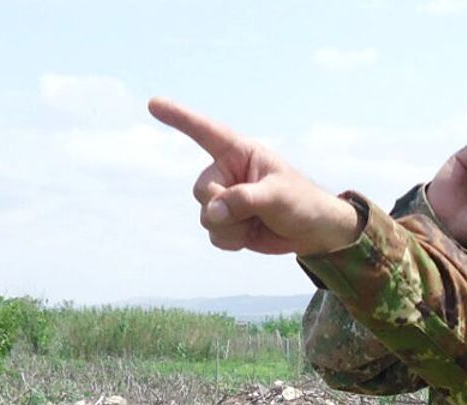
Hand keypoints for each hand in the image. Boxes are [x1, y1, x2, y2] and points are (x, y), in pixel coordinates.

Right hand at [147, 97, 362, 256]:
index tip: (153, 103)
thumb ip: (243, 200)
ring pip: (206, 217)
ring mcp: (225, 199)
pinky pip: (214, 235)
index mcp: (239, 153)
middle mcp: (227, 173)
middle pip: (202, 191)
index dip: (179, 117)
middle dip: (223, 208)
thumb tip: (211, 213)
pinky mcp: (227, 223)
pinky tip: (252, 234)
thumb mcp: (277, 196)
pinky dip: (232, 240)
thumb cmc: (301, 202)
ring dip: (232, 228)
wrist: (313, 231)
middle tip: (254, 212)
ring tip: (258, 223)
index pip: (204, 132)